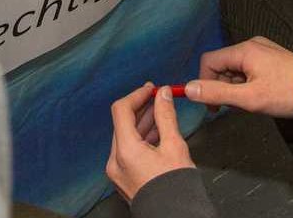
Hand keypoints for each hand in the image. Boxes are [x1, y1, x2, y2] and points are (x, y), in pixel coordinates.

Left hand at [107, 83, 194, 200]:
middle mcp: (115, 162)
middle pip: (122, 124)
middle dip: (140, 108)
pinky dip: (140, 140)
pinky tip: (157, 133)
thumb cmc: (177, 187)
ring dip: (142, 123)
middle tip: (157, 97)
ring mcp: (117, 172)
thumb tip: (162, 94)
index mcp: (125, 151)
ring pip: (125, 138)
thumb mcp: (175, 145)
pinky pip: (127, 152)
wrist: (176, 216)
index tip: (151, 89)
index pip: (121, 110)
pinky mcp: (123, 179)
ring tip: (160, 113)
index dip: (137, 95)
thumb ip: (166, 116)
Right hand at [183, 37, 292, 118]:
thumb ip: (216, 93)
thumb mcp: (248, 98)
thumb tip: (188, 89)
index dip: (204, 82)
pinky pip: (248, 69)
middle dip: (222, 87)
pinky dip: (246, 83)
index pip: (209, 61)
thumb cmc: (285, 94)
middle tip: (236, 106)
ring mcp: (262, 51)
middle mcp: (251, 45)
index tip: (212, 105)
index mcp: (244, 50)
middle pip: (222, 65)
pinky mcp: (270, 58)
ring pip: (235, 69)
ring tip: (251, 102)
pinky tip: (259, 95)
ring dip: (235, 87)